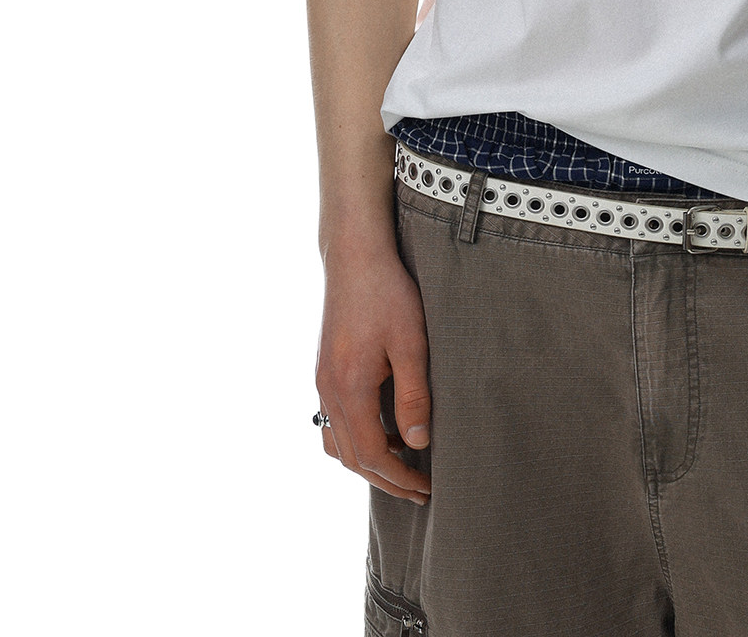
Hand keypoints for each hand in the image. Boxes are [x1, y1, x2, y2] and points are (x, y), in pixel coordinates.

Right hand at [314, 236, 432, 503]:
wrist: (355, 256)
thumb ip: (414, 396)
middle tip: (418, 492)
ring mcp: (321, 380)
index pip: (372, 454)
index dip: (399, 478)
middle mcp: (328, 390)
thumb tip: (418, 444)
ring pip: (336, 442)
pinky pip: (331, 420)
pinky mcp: (324, 368)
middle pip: (350, 457)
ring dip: (366, 462)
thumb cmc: (388, 294)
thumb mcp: (411, 343)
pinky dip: (354, 438)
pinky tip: (381, 429)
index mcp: (349, 388)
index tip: (426, 489)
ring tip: (400, 467)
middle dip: (385, 480)